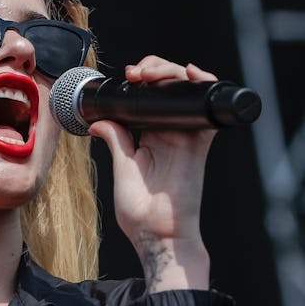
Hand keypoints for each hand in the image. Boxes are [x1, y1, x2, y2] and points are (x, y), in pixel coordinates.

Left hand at [89, 56, 216, 290]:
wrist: (157, 235)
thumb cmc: (140, 213)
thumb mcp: (122, 170)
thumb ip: (116, 141)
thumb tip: (98, 120)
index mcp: (150, 138)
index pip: (149, 98)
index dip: (141, 81)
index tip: (125, 76)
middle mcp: (170, 133)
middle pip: (168, 88)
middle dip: (154, 70)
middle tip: (135, 72)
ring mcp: (186, 136)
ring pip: (186, 91)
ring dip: (172, 72)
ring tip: (151, 72)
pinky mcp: (199, 143)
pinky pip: (208, 110)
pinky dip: (204, 87)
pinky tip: (191, 73)